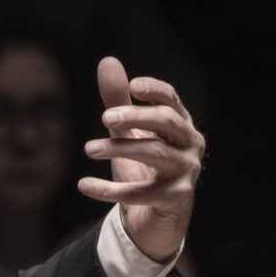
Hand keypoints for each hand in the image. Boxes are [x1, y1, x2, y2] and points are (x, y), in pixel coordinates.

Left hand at [84, 56, 204, 263]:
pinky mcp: (175, 197)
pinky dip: (111, 190)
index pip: (172, 100)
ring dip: (120, 149)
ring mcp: (187, 171)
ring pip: (155, 153)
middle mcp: (190, 144)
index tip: (132, 87)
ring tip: (89, 149)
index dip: (155, 90)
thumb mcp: (129, 131)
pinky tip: (85, 185)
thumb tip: (107, 62)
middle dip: (136, 117)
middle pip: (167, 122)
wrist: (155, 215)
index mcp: (181, 124)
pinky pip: (142, 192)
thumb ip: (118, 101)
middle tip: (105, 117)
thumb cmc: (144, 166)